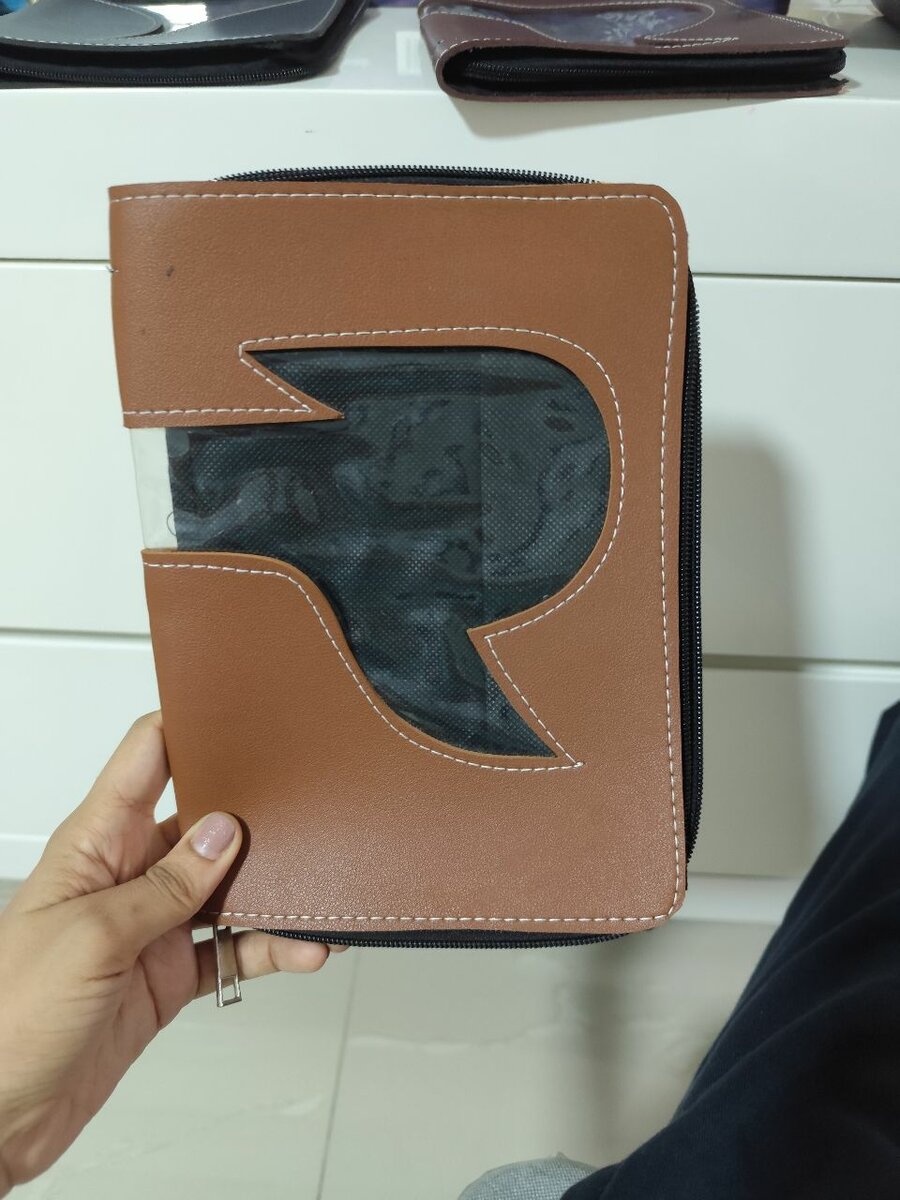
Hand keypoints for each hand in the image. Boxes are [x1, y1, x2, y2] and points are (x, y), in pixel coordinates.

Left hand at [0, 713, 336, 1193]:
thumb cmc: (8, 1019)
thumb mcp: (90, 937)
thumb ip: (164, 886)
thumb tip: (222, 834)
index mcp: (95, 844)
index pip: (145, 759)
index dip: (188, 724)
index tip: (236, 708)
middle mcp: (126, 876)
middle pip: (201, 823)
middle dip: (250, 814)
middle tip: (300, 811)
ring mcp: (150, 927)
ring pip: (226, 889)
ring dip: (270, 892)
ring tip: (312, 895)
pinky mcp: (167, 977)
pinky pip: (231, 950)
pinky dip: (270, 949)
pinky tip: (299, 948)